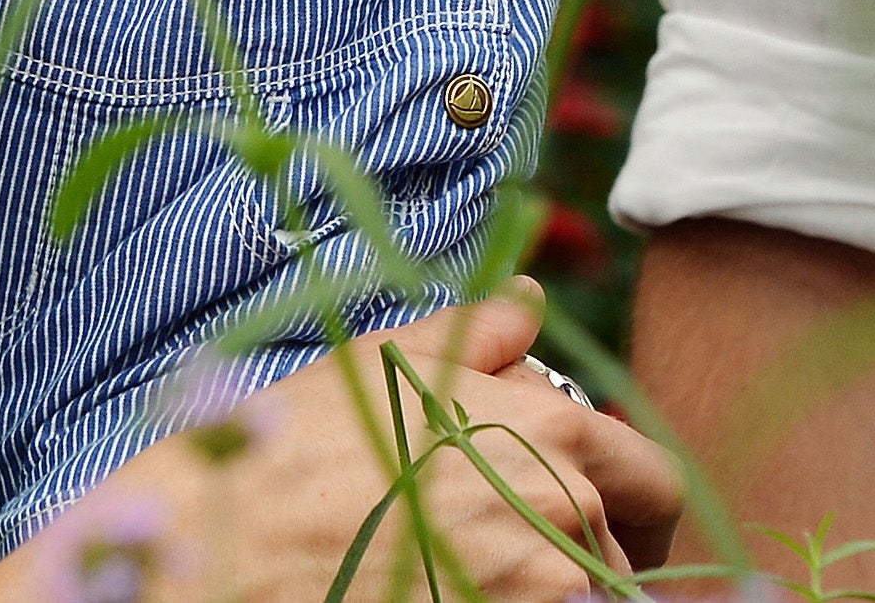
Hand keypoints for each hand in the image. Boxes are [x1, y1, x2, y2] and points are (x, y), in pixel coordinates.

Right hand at [34, 286, 680, 602]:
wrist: (221, 546)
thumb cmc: (295, 448)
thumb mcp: (386, 363)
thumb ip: (479, 332)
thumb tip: (531, 301)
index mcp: (554, 433)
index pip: (653, 481)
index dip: (635, 502)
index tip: (606, 520)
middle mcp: (564, 517)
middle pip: (618, 554)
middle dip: (587, 553)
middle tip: (515, 551)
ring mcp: (535, 594)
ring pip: (586, 599)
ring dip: (548, 590)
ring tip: (463, 569)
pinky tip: (450, 595)